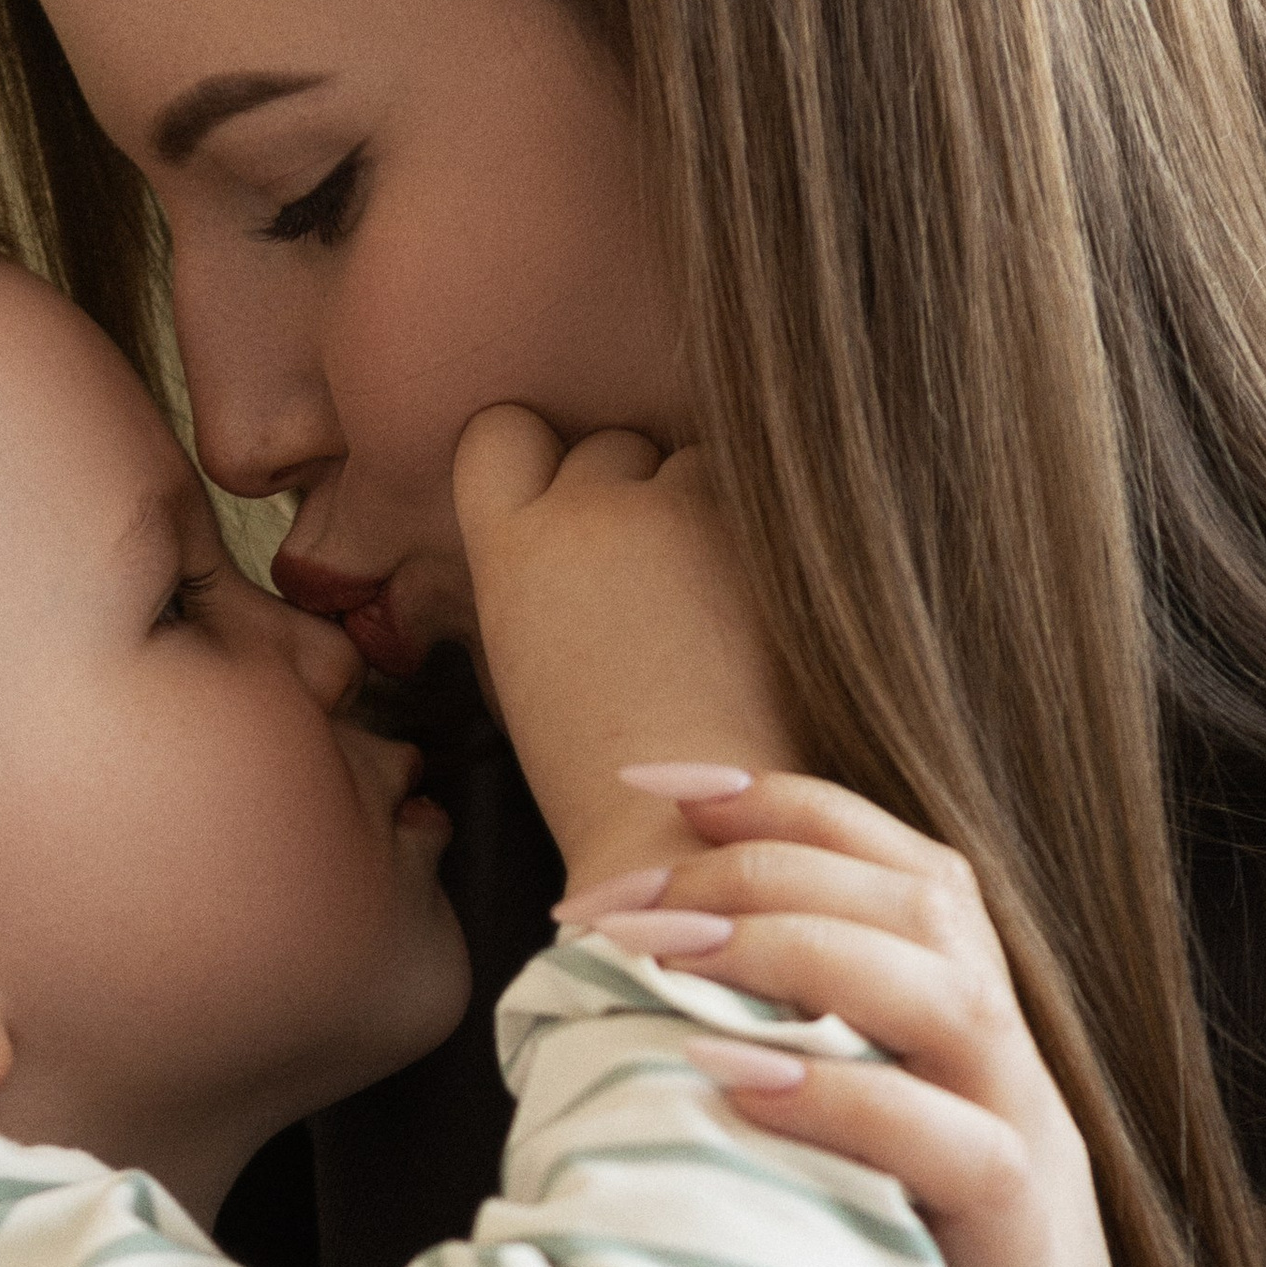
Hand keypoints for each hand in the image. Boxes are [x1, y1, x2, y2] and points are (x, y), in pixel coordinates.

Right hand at [452, 409, 795, 890]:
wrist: (688, 833)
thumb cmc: (605, 783)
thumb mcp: (523, 672)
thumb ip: (534, 585)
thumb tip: (567, 550)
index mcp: (511, 548)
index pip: (504, 433)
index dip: (537, 469)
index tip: (563, 516)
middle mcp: (589, 509)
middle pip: (607, 447)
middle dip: (628, 496)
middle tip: (654, 587)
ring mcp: (679, 513)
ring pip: (688, 459)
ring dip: (699, 505)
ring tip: (713, 604)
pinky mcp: (762, 534)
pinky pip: (757, 497)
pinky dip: (761, 537)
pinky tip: (760, 613)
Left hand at [558, 775, 1220, 1266]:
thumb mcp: (843, 1232)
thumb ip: (786, 1136)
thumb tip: (630, 1065)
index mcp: (974, 1068)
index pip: (908, 875)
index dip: (788, 808)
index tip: (651, 785)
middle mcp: (1019, 1092)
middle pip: (924, 896)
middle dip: (765, 858)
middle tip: (619, 887)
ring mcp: (1036, 1172)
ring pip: (945, 988)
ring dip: (792, 946)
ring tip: (655, 949)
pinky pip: (955, 1145)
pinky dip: (840, 1097)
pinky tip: (727, 1082)